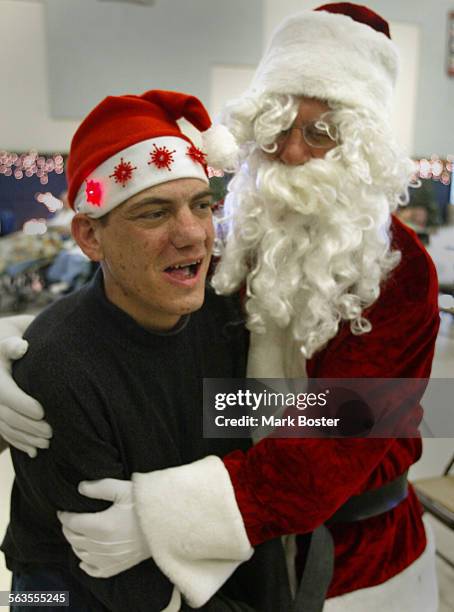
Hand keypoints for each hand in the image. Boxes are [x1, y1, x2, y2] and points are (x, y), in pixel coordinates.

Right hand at [0, 321, 51, 457]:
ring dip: (26, 438)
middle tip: (52, 432)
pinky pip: (4, 434)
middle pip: (6, 415)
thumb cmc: (11, 341)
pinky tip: (34, 452)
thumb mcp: (9, 338)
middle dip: (28, 426)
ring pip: (5, 428)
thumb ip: (13, 344)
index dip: (22, 405)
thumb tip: (21, 347)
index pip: (5, 394)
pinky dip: (19, 443)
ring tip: (48, 443)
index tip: (43, 411)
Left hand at [57, 478, 150, 577]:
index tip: (63, 511)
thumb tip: (80, 487)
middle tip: (69, 520)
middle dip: (68, 528)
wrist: (167, 523)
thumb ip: (100, 487)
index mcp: (101, 525)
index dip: (64, 516)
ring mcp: (109, 558)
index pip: (72, 523)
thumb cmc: (146, 504)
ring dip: (75, 543)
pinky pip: (95, 571)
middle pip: (73, 539)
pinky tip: (85, 558)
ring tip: (77, 533)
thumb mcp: (123, 489)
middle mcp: (102, 545)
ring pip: (81, 554)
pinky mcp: (118, 566)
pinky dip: (86, 565)